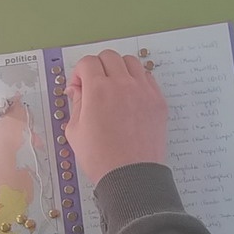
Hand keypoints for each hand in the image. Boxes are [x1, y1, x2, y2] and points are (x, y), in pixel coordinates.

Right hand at [65, 50, 167, 184]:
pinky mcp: (158, 101)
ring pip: (131, 62)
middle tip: (94, 84)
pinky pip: (148, 78)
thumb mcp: (75, 131)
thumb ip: (76, 104)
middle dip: (97, 67)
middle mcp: (122, 85)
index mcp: (98, 90)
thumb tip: (77, 90)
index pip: (87, 62)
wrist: (130, 176)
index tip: (79, 86)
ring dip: (119, 69)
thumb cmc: (101, 159)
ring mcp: (143, 91)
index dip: (78, 72)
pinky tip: (130, 96)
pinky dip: (137, 80)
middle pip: (109, 56)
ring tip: (114, 87)